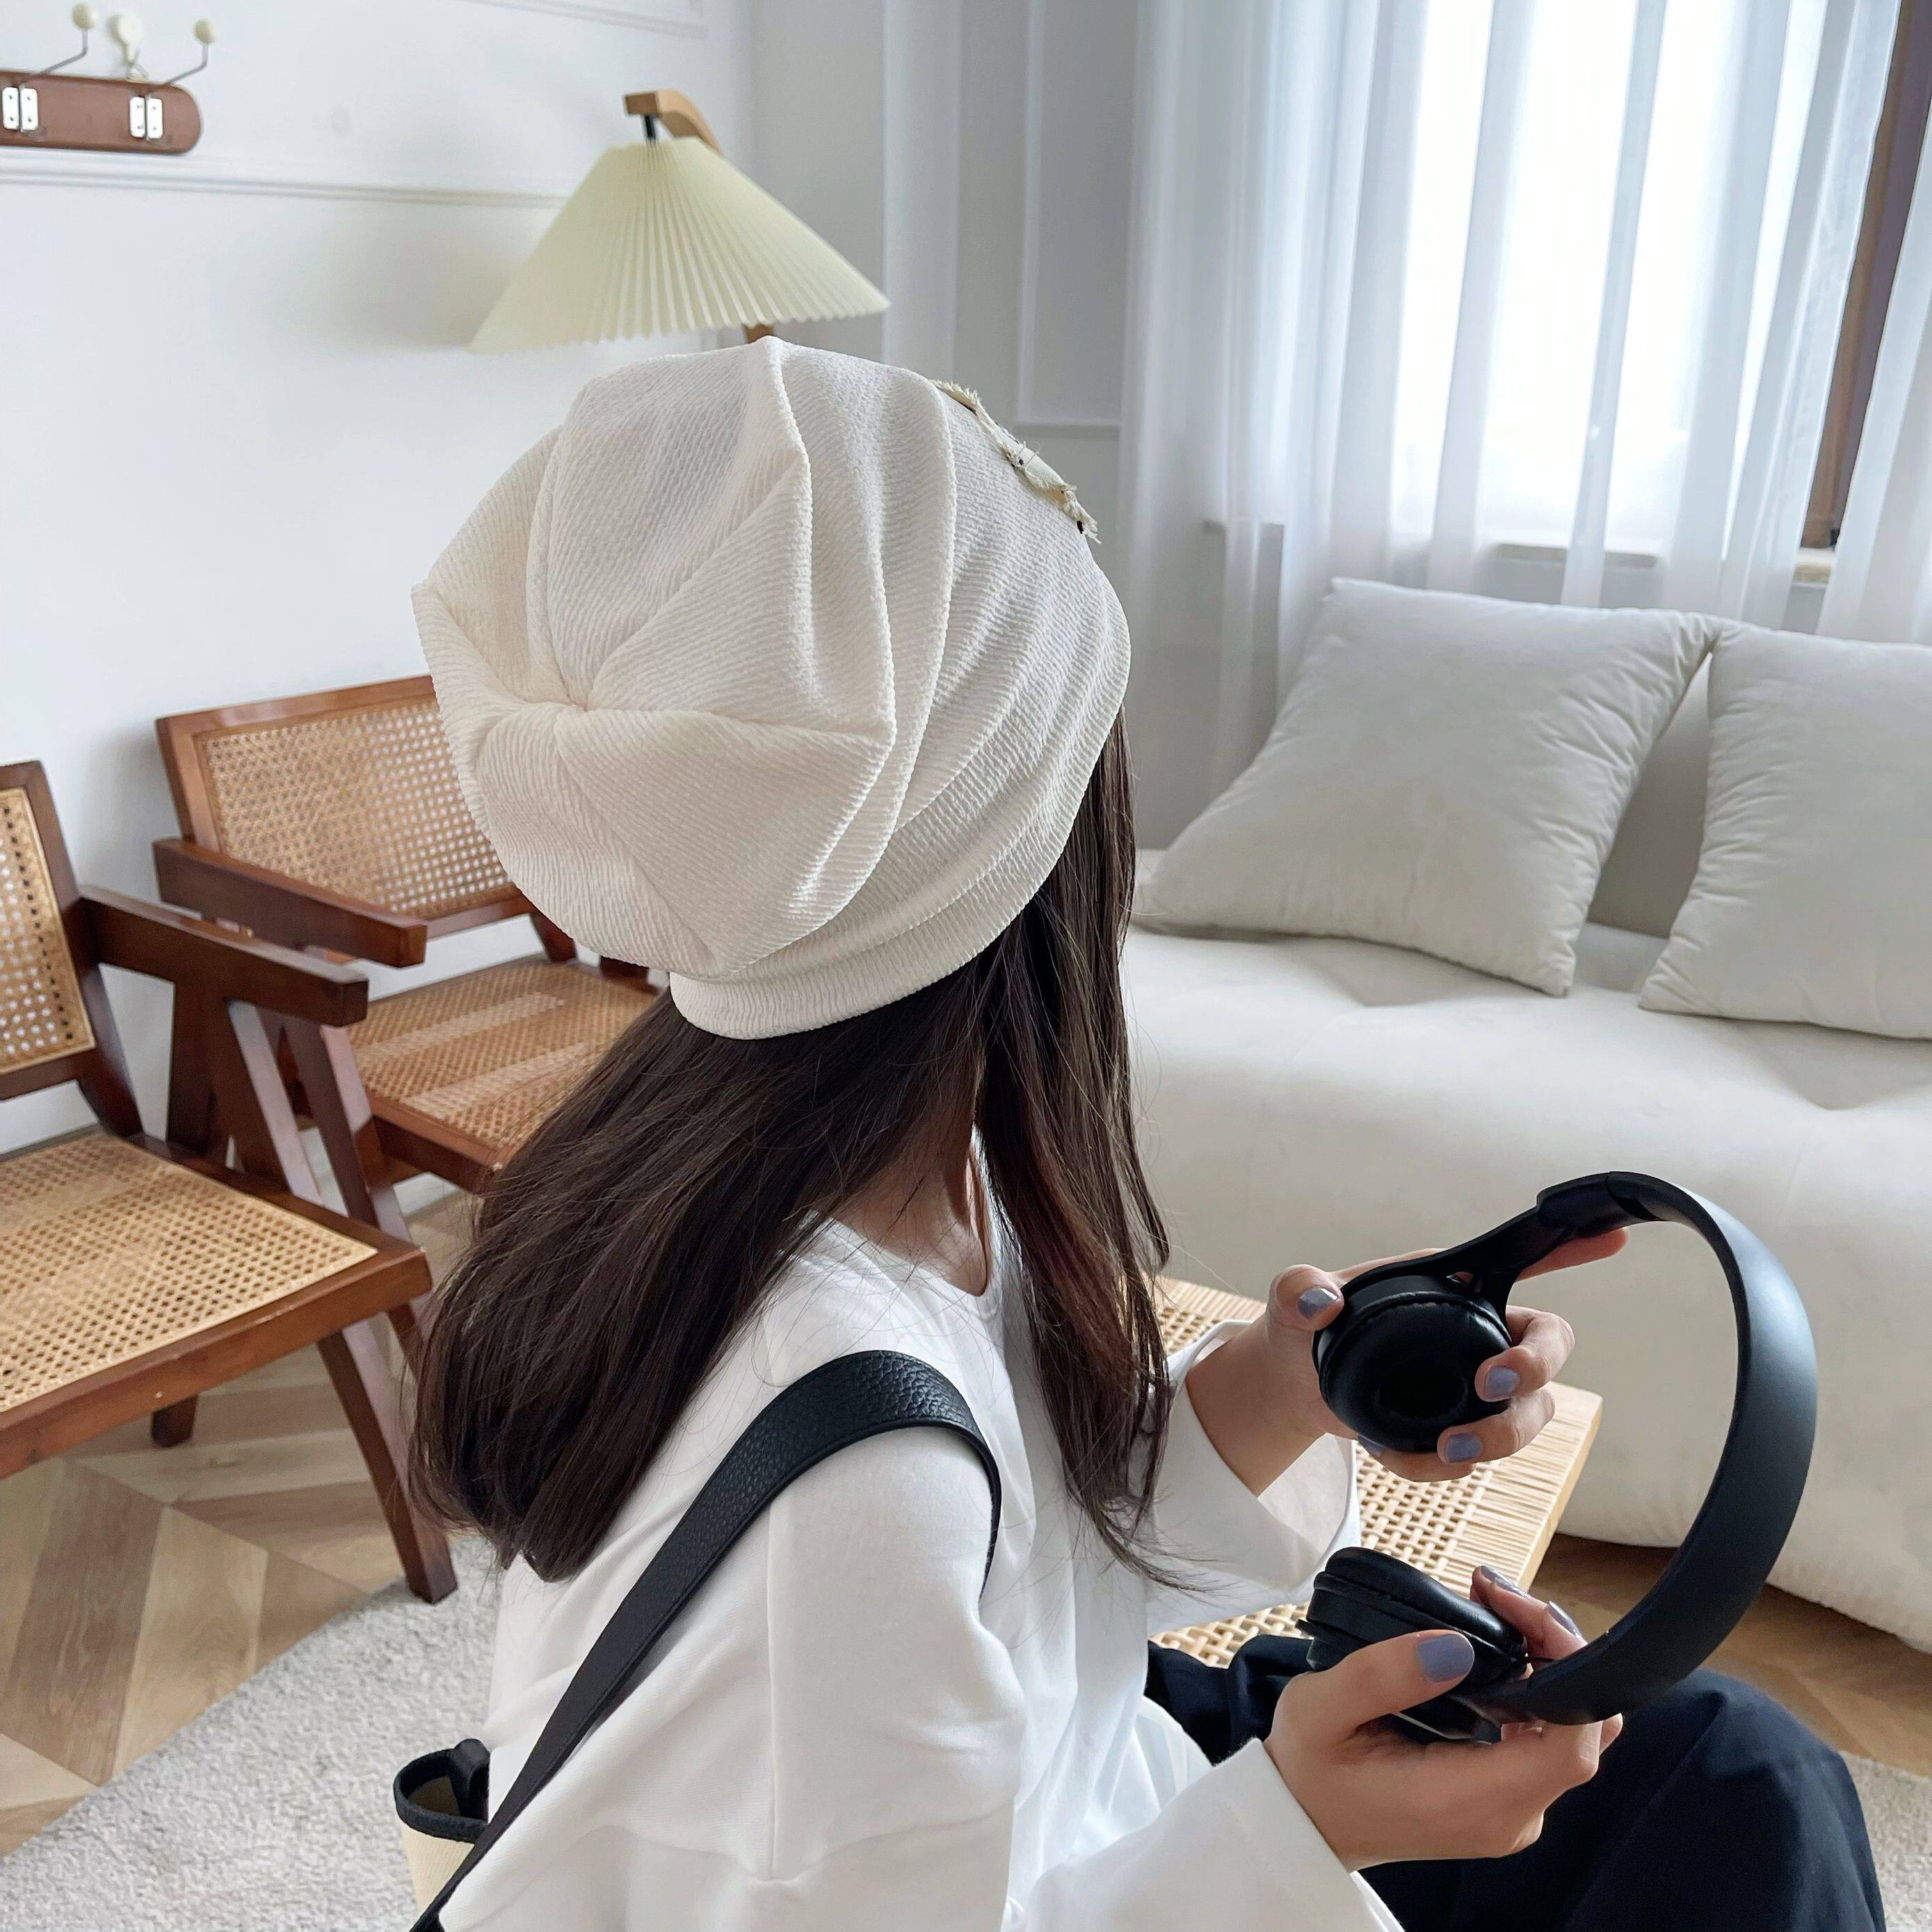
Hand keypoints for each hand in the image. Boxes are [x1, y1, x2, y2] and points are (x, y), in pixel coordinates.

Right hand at [1267, 1568, 1621, 1869]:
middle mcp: (1508, 1815)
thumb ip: (1382, 1677)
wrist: (1304, 1821)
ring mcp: (1512, 1809)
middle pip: (1582, 1733)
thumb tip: (1455, 1646)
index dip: (1572, 1672)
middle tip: (1499, 1595)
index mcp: (1469, 1801)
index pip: (1570, 1749)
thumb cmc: (1309, 1768)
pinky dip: (1534, 1684)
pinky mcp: (1505, 1795)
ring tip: (1493, 1605)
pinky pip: (1545, 1738)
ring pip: (1570, 1731)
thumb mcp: (1319, 1711)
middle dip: (1559, 1651)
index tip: (1526, 1612)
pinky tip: (1491, 1646)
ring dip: (1547, 1662)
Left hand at [1268, 1232, 1622, 1479]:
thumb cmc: (1304, 1327)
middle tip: (1487, 1386)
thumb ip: (1299, 1289)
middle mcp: (1478, 1330)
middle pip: (1549, 1346)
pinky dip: (1445, 1467)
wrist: (1294, 1386)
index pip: (1521, 1261)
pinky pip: (1484, 1454)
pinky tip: (1395, 1459)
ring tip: (1444, 1452)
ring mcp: (1476, 1383)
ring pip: (1532, 1412)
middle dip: (1537, 1368)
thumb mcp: (1291, 1298)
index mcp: (1450, 1284)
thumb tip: (1320, 1302)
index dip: (1571, 1248)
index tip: (1612, 1240)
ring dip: (1501, 1437)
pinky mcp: (1462, 1427)